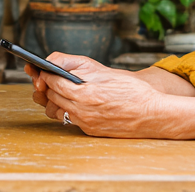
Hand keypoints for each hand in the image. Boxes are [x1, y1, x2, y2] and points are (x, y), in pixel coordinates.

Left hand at [31, 52, 194, 139]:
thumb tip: (51, 62)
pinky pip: (70, 120)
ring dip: (55, 100)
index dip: (45, 74)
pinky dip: (68, 110)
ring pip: (56, 112)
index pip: (52, 83)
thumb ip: (75, 64)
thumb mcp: (102, 69)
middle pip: (51, 98)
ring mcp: (85, 123)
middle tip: (47, 78)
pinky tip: (75, 101)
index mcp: (85, 93)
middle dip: (47, 87)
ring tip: (61, 90)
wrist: (153, 114)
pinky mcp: (90, 131)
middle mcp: (82, 111)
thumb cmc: (132, 89)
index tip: (41, 69)